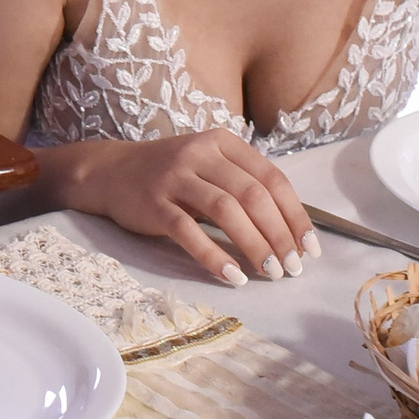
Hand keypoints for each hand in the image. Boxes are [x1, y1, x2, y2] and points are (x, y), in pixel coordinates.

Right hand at [77, 129, 313, 285]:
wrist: (109, 172)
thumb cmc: (169, 175)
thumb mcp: (208, 166)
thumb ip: (243, 185)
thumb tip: (289, 230)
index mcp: (222, 142)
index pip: (271, 178)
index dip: (295, 215)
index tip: (309, 248)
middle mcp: (200, 154)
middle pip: (252, 196)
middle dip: (279, 235)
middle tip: (291, 267)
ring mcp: (175, 176)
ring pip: (226, 211)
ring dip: (254, 245)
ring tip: (269, 272)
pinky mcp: (153, 203)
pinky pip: (189, 231)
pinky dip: (214, 256)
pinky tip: (232, 276)